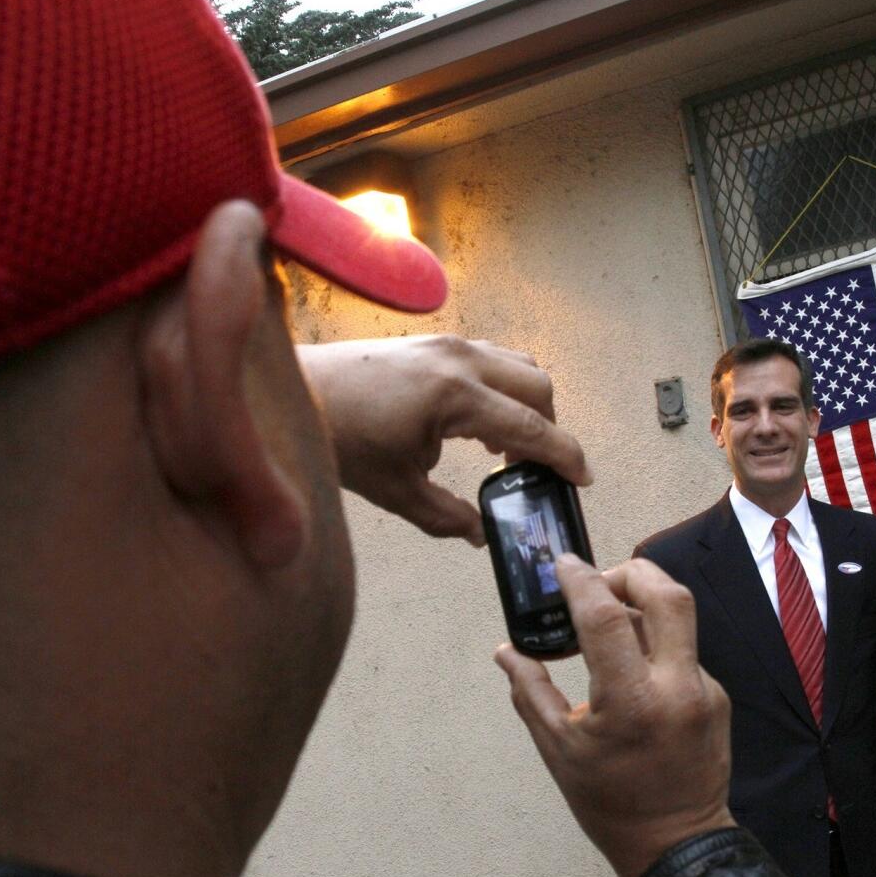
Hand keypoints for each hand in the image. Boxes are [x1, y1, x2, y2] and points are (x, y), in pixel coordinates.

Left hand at [297, 336, 590, 544]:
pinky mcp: (434, 342)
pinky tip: (478, 422)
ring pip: (519, 365)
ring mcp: (448, 344)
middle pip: (538, 387)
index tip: (582, 478)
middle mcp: (460, 360)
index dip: (564, 456)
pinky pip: (492, 358)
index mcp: (455, 396)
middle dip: (549, 428)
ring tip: (507, 447)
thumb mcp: (394, 489)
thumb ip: (445, 516)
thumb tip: (480, 534)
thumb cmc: (337, 435)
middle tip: (535, 469)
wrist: (294, 388)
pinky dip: (504, 387)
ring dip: (528, 404)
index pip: (531, 428)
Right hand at [495, 556, 735, 876]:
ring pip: (679, 620)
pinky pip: (683, 650)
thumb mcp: (558, 750)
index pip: (606, 617)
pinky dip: (654, 644)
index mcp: (632, 701)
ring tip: (606, 625)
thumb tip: (506, 651)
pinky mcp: (717, 695)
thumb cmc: (610, 802)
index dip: (580, 580)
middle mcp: (678, 686)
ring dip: (642, 607)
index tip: (563, 564)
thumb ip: (530, 692)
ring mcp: (704, 688)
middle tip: (597, 583)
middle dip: (630, 572)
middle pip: (669, 594)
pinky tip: (630, 668)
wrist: (678, 843)